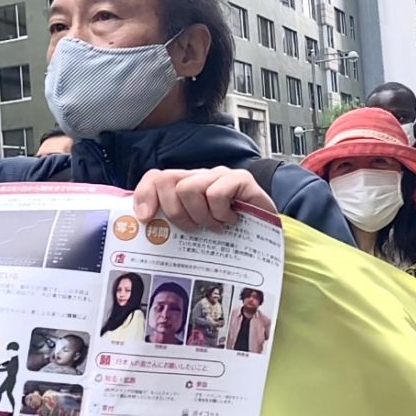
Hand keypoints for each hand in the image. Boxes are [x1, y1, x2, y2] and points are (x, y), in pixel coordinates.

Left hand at [133, 167, 277, 231]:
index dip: (145, 195)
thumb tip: (146, 223)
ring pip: (188, 188)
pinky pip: (216, 193)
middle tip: (193, 229)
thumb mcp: (195, 231)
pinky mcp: (241, 179)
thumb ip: (172, 225)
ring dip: (200, 215)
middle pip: (167, 180)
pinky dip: (220, 213)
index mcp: (185, 187)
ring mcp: (220, 175)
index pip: (156, 178)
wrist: (269, 239)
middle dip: (175, 212)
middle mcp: (200, 177)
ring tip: (215, 226)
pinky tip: (231, 220)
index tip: (146, 219)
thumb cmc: (230, 237)